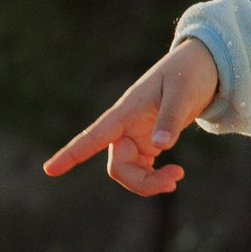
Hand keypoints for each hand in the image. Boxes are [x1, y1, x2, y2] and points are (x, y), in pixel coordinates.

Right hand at [43, 36, 221, 196]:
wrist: (201, 68)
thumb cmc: (188, 73)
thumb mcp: (182, 93)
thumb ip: (170, 118)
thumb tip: (160, 147)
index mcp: (125, 112)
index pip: (92, 136)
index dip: (71, 154)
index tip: (49, 170)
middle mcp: (125, 127)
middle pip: (117, 166)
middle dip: (141, 182)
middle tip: (175, 181)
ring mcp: (135, 136)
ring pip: (129, 172)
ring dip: (150, 183)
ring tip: (178, 176)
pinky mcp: (148, 143)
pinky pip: (142, 170)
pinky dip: (156, 178)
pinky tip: (174, 173)